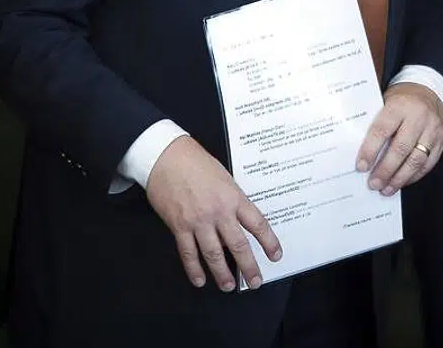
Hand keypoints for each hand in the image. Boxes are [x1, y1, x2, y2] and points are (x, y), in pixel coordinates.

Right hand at [144, 137, 281, 291]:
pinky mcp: (179, 226)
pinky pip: (188, 253)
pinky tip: (199, 279)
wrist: (166, 156)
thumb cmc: (195, 162)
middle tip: (254, 282)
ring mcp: (198, 221)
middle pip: (238, 245)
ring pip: (214, 254)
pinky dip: (194, 268)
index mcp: (234, 197)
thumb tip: (237, 220)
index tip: (275, 255)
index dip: (269, 242)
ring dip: (222, 273)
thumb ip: (232, 199)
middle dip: (248, 266)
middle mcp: (219, 212)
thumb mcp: (224, 177)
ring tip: (227, 286)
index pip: (257, 224)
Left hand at [355, 83, 442, 195]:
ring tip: (386, 189)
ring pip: (416, 160)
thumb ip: (375, 122)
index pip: (382, 130)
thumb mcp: (385, 101)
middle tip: (373, 184)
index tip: (361, 167)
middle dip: (385, 170)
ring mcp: (432, 130)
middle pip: (401, 149)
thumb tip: (357, 151)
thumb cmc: (401, 100)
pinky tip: (402, 182)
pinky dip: (414, 176)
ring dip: (400, 178)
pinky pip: (428, 164)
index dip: (370, 150)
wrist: (429, 91)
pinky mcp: (442, 140)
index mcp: (399, 105)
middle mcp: (418, 117)